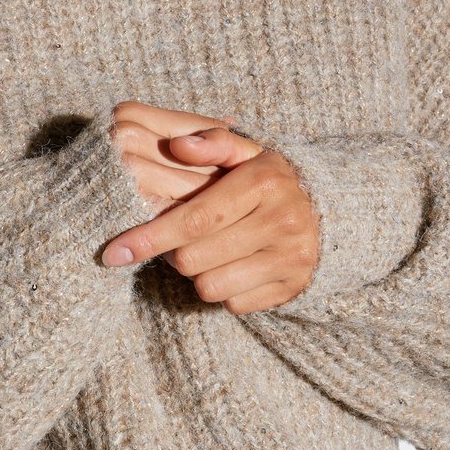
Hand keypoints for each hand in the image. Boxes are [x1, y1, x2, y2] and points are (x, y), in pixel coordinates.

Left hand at [103, 100, 319, 315]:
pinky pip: (233, 304)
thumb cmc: (272, 182)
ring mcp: (289, 258)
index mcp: (262, 182)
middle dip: (173, 253)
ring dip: (198, 274)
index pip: (193, 218)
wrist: (335, 215)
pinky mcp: (291, 289)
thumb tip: (179, 145)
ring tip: (209, 252)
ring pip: (209, 286)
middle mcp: (280, 221)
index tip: (114, 252)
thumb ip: (212, 144)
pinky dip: (225, 291)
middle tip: (179, 241)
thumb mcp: (247, 154)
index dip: (149, 237)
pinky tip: (235, 268)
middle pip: (193, 258)